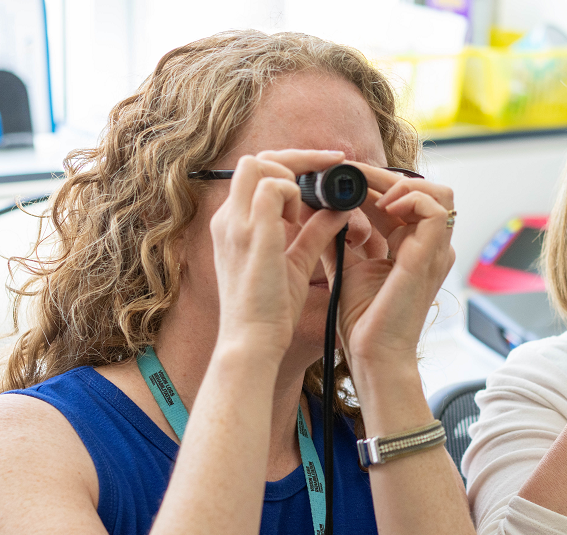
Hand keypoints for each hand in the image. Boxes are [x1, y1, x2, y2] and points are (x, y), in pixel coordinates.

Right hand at [210, 150, 351, 355]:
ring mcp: (235, 224)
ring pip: (259, 164)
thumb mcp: (295, 263)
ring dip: (292, 176)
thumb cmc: (270, 311)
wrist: (252, 343)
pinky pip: (273, 187)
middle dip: (295, 159)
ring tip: (304, 211)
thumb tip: (339, 210)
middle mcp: (227, 219)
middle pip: (254, 159)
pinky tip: (300, 220)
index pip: (255, 172)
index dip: (291, 165)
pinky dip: (295, 194)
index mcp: (233, 224)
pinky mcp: (251, 234)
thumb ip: (314, 234)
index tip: (325, 169)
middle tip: (330, 168)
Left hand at [327, 163, 455, 366]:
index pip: (401, 199)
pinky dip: (409, 198)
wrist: (372, 353)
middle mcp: (429, 246)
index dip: (374, 182)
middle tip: (350, 174)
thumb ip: (337, 235)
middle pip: (422, 189)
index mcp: (411, 246)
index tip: (342, 176)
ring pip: (438, 192)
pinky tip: (382, 206)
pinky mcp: (432, 255)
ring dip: (401, 184)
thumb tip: (317, 205)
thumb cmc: (363, 321)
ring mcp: (435, 250)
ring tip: (368, 191)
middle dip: (384, 177)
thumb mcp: (345, 265)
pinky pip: (435, 209)